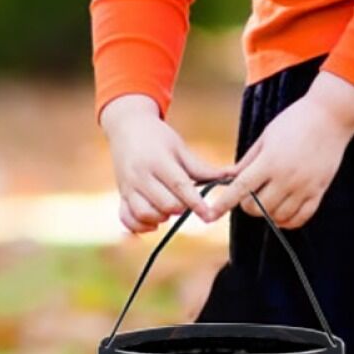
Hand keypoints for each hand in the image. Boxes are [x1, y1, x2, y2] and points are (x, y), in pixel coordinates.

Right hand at [103, 102, 234, 234]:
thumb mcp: (180, 148)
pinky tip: (154, 222)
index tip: (209, 214)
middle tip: (185, 200)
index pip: (179, 186)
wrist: (127, 127)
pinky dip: (141, 226)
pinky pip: (127, 219)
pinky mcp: (121, 195)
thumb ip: (202, 168)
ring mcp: (128, 187)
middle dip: (180, 208)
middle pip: (165, 204)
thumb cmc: (158, 137)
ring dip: (162, 218)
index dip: (196, 203)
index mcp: (158, 161)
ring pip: (145, 214)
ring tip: (169, 208)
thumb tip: (233, 176)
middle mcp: (140, 176)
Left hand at [202, 92, 353, 230]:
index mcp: (270, 161)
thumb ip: (248, 161)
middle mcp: (287, 178)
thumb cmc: (295, 121)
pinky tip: (282, 213)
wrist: (331, 116)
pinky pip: (300, 218)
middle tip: (249, 195)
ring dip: (267, 213)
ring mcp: (304, 187)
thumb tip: (231, 179)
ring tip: (267, 200)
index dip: (224, 203)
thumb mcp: (266, 136)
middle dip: (247, 205)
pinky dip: (287, 220)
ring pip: (277, 216)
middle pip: (257, 207)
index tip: (211, 214)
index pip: (241, 189)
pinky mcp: (319, 191)